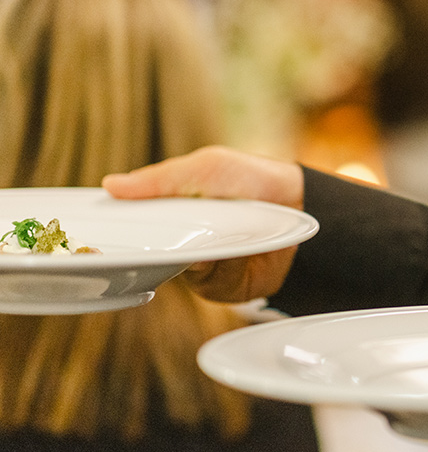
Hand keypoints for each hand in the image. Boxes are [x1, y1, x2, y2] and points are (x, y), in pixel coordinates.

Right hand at [102, 145, 304, 302]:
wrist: (304, 206)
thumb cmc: (254, 180)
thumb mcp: (207, 167)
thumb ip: (160, 179)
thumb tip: (111, 185)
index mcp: (172, 209)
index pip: (133, 225)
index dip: (118, 231)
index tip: (99, 232)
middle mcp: (183, 238)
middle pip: (150, 254)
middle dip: (151, 249)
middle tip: (161, 237)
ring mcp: (203, 263)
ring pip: (179, 270)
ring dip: (197, 255)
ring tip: (218, 236)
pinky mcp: (223, 284)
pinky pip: (208, 284)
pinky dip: (221, 267)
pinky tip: (237, 252)